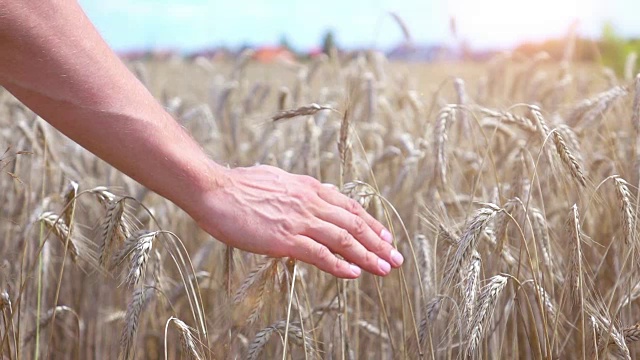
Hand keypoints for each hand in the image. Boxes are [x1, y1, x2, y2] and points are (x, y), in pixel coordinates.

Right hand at [191, 164, 403, 277]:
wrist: (214, 191)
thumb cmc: (240, 186)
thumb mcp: (277, 179)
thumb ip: (299, 189)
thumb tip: (314, 192)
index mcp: (309, 188)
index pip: (349, 206)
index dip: (371, 222)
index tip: (386, 236)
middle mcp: (310, 202)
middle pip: (353, 223)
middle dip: (378, 242)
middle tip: (396, 258)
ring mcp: (299, 220)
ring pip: (343, 239)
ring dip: (367, 256)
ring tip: (384, 269)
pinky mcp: (285, 239)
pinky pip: (320, 254)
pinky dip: (339, 265)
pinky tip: (353, 274)